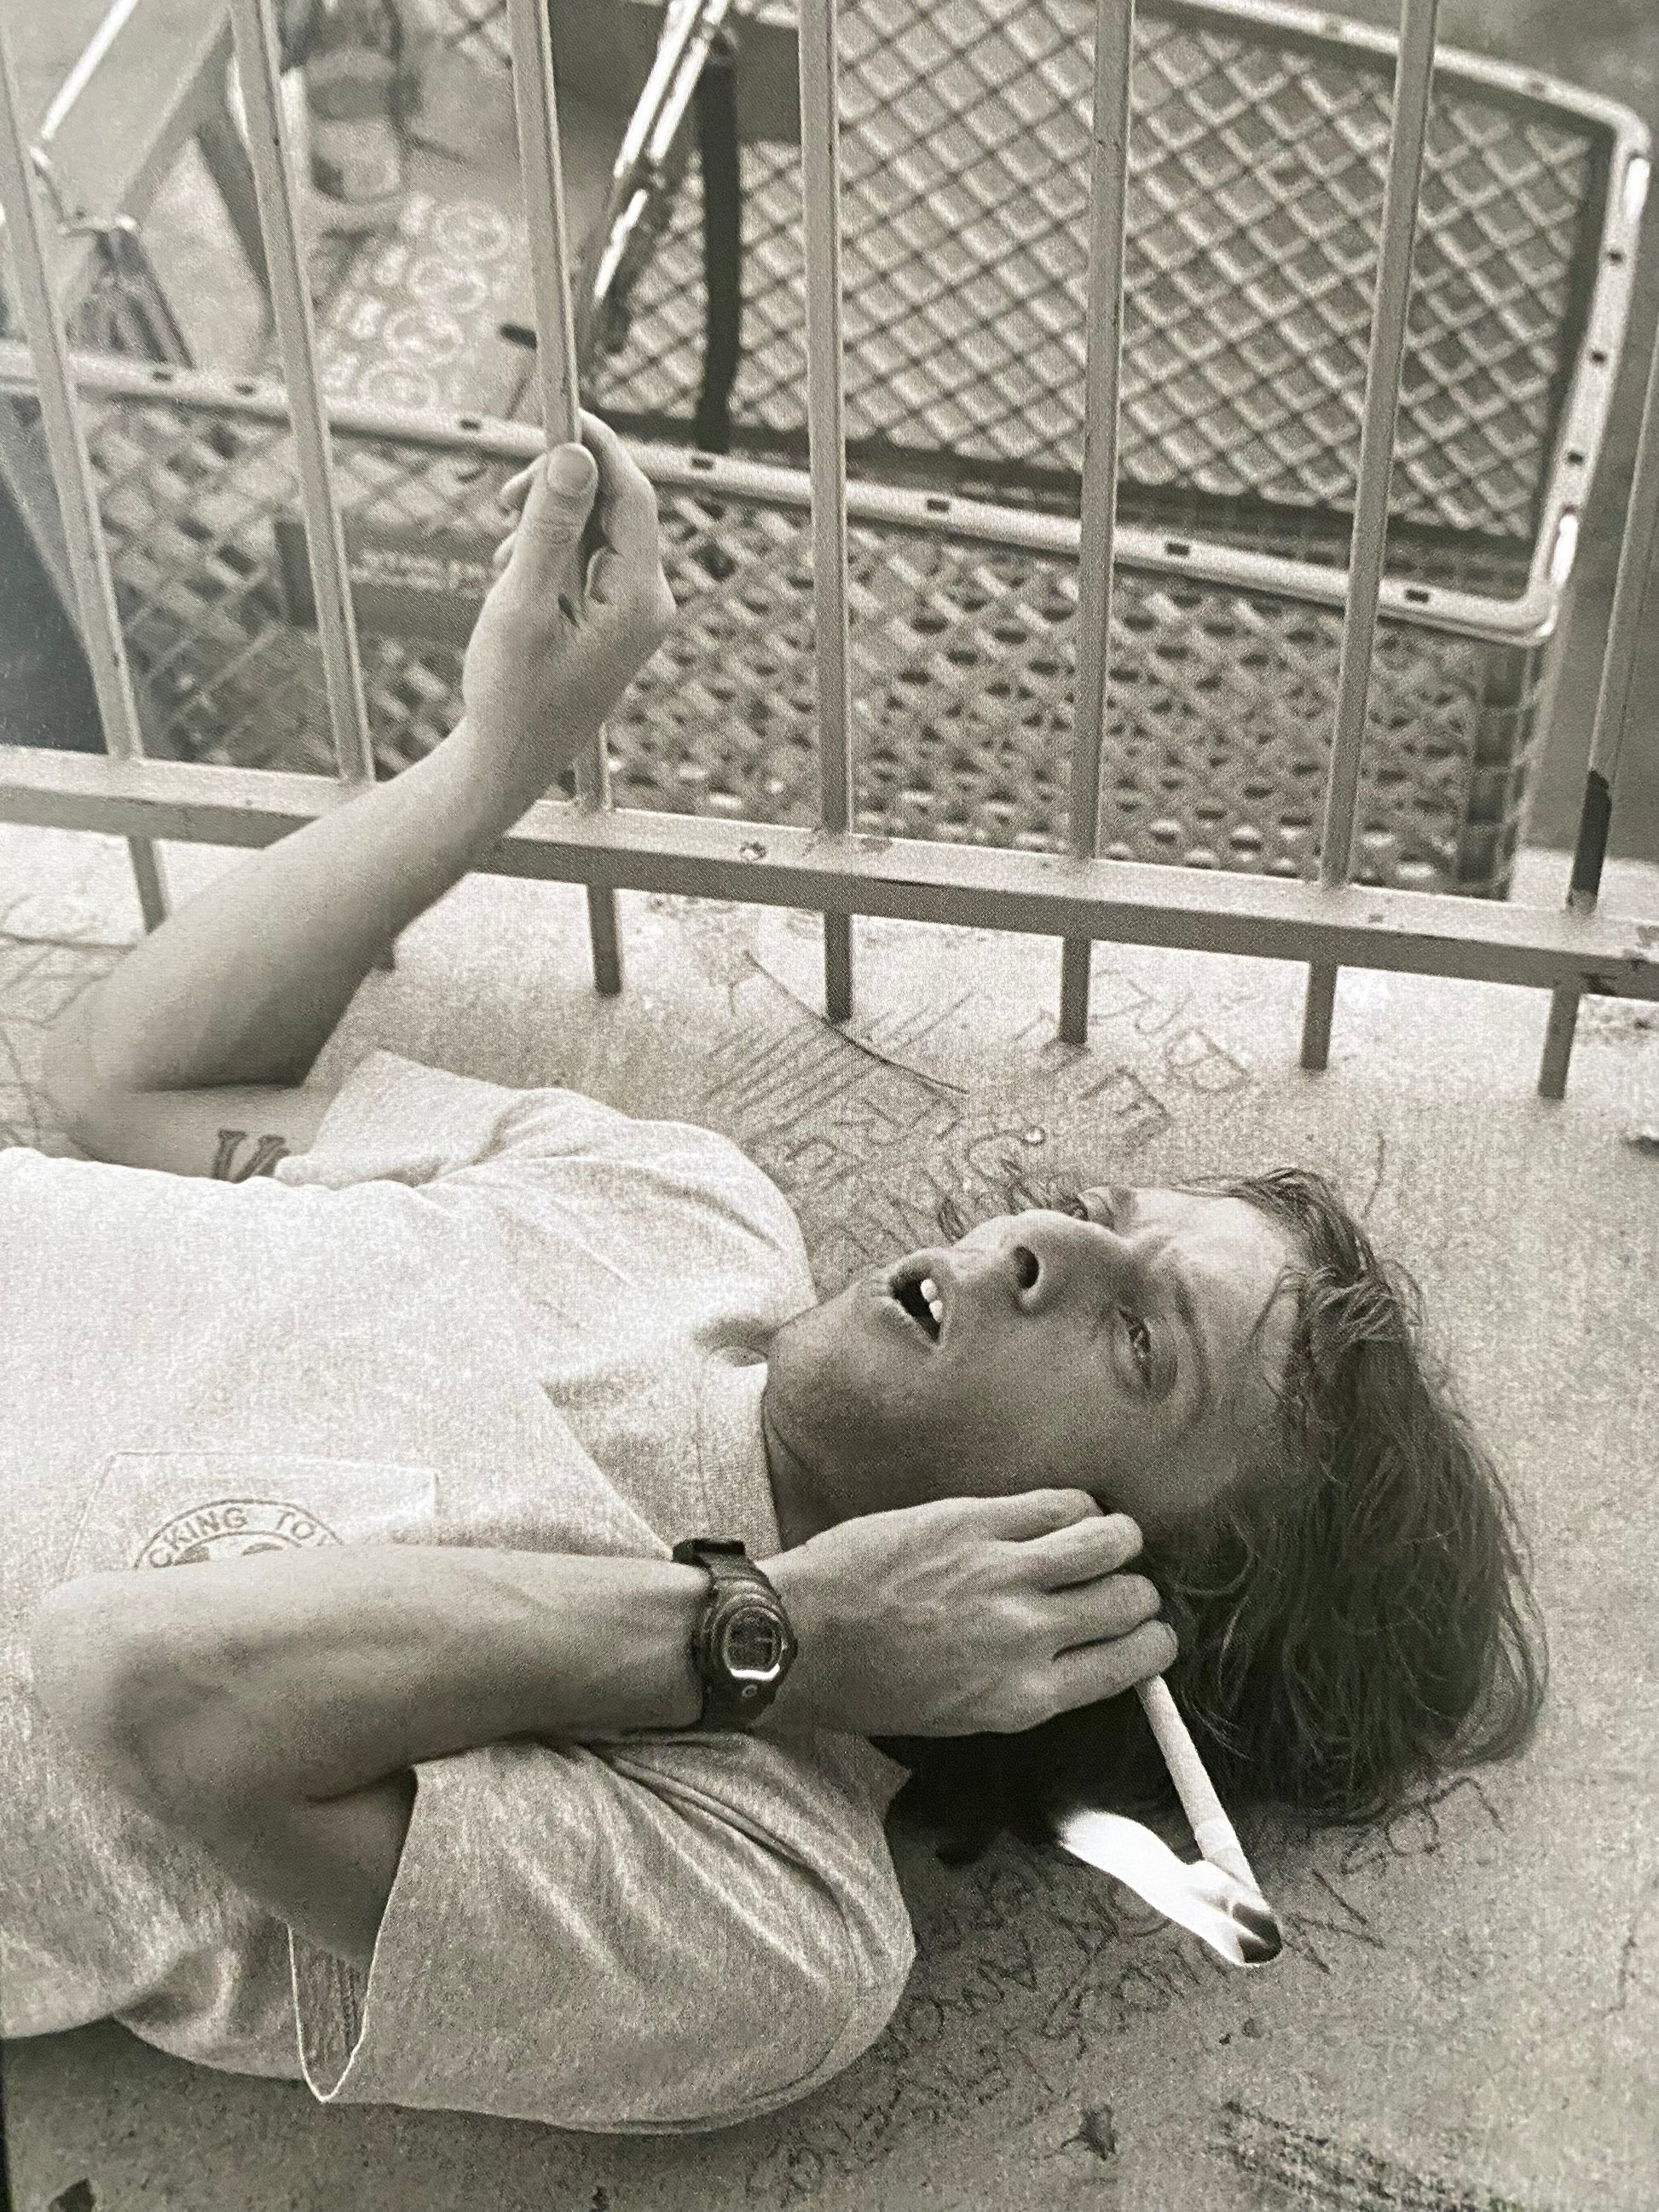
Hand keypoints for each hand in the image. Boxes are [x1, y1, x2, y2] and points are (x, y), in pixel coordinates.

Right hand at [461, 413, 677, 776]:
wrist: (510, 759)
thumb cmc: (511, 695)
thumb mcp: (521, 604)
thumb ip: (549, 527)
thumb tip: (575, 455)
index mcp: (639, 599)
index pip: (631, 495)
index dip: (597, 445)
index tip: (558, 409)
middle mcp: (648, 601)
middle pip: (616, 506)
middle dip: (560, 488)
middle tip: (505, 497)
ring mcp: (634, 611)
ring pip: (597, 529)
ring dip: (547, 524)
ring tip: (504, 559)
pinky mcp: (613, 618)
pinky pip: (588, 558)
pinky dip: (550, 552)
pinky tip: (516, 578)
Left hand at [764, 1492, 1176, 1739]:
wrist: (799, 1640)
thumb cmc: (871, 1685)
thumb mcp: (963, 1713)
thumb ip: (1030, 1684)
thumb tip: (1083, 1653)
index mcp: (1027, 1697)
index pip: (1132, 1664)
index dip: (1153, 1643)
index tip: (1152, 1632)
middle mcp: (1028, 1635)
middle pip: (1129, 1600)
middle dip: (1136, 1590)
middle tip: (1121, 1582)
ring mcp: (1004, 1572)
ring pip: (1109, 1541)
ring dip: (1118, 1538)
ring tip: (1107, 1538)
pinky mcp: (974, 1520)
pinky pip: (1058, 1503)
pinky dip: (1075, 1505)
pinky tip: (1066, 1511)